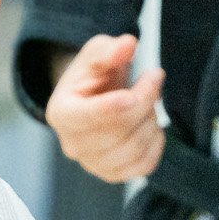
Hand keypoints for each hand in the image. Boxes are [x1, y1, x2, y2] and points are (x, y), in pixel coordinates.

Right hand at [47, 32, 165, 183]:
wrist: (92, 101)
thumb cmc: (93, 77)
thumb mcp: (96, 55)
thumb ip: (109, 50)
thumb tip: (128, 45)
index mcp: (62, 113)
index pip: (90, 116)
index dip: (116, 106)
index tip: (141, 88)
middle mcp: (73, 145)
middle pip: (119, 130)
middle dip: (144, 101)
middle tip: (154, 77)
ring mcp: (93, 164)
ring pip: (135, 148)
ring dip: (151, 120)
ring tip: (148, 102)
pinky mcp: (114, 175)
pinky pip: (145, 164)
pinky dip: (156, 143)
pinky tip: (150, 124)